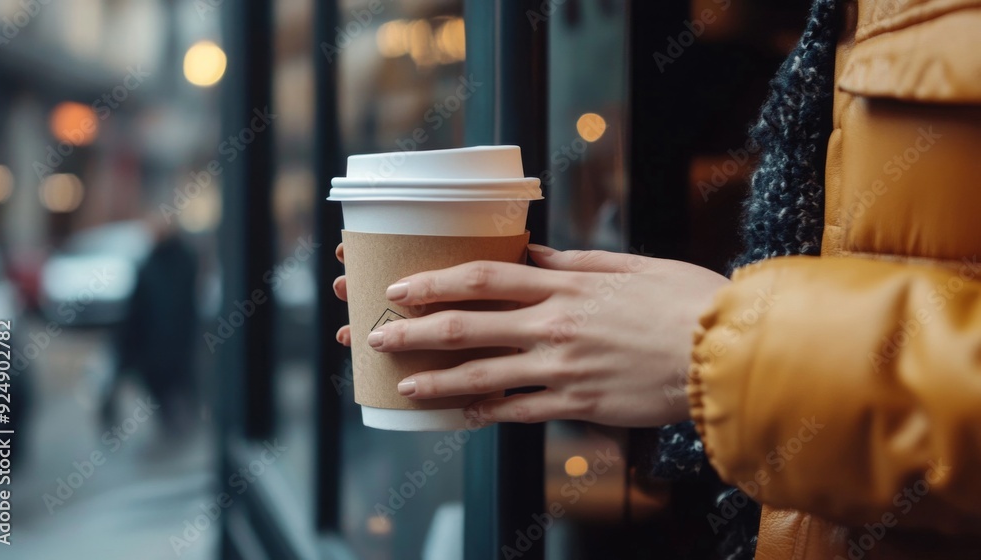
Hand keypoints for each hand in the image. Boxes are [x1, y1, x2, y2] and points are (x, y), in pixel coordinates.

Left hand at [335, 243, 728, 427]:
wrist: (727, 353)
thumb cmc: (684, 300)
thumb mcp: (628, 266)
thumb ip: (573, 263)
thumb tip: (531, 254)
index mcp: (565, 285)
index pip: (484, 278)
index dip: (434, 281)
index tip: (399, 287)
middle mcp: (554, 324)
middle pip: (469, 325)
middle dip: (415, 332)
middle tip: (374, 337)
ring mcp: (563, 367)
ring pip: (483, 374)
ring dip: (437, 380)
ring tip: (403, 386)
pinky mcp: (579, 403)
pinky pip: (521, 409)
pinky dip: (488, 412)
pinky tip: (462, 415)